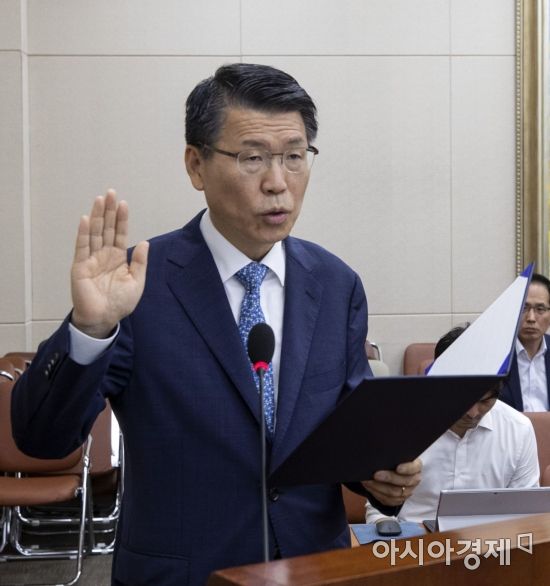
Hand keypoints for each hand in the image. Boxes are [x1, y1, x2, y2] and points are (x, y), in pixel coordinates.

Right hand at [70, 189, 148, 337]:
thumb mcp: (136, 281)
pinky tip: (85, 219)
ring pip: (94, 233)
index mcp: (117, 258)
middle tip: (110, 193)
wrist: (105, 319)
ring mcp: (91, 259)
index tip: (123, 203)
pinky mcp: (80, 267)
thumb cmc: (120, 303)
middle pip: (105, 228)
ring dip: (96, 216)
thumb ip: (140, 262)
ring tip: (100, 200)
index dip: (121, 219)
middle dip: (108, 211)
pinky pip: (82, 247)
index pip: (119, 233)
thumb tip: (144, 242)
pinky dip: (83, 233)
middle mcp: (103, 255)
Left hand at [362, 458, 421, 506]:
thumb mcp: (395, 453)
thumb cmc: (393, 458)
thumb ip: (392, 453)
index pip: (413, 468)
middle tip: (375, 474)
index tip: (397, 468)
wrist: (391, 469)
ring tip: (368, 481)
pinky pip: (388, 500)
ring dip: (379, 487)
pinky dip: (377, 493)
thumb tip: (381, 453)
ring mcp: (407, 492)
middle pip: (404, 482)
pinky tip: (369, 487)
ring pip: (395, 493)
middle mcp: (414, 480)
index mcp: (415, 467)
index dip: (406, 469)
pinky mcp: (398, 500)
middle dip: (388, 478)